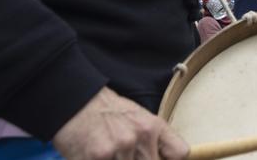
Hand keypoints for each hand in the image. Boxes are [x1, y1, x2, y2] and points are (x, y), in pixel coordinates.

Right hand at [52, 87, 186, 159]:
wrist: (76, 102)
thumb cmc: (108, 113)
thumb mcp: (140, 118)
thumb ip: (156, 139)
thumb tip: (163, 158)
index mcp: (153, 127)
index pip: (180, 153)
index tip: (159, 159)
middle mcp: (139, 137)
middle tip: (126, 154)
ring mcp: (118, 149)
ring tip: (111, 154)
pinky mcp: (96, 158)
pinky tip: (98, 158)